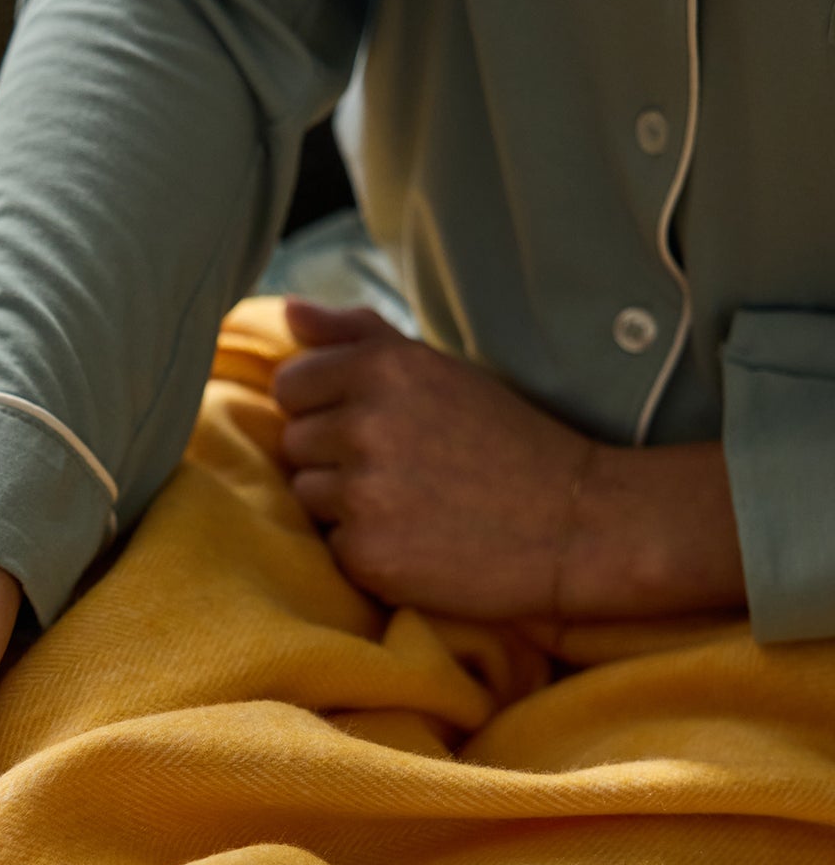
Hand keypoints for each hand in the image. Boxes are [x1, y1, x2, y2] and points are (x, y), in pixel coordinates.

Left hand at [272, 300, 746, 623]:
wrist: (576, 522)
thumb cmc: (507, 439)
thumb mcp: (441, 369)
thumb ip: (359, 334)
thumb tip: (287, 311)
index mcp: (381, 368)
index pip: (291, 385)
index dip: (325, 409)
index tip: (374, 427)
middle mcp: (365, 424)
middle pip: (293, 443)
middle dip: (333, 457)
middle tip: (403, 469)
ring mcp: (364, 493)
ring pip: (306, 496)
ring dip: (344, 505)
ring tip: (410, 503)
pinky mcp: (368, 553)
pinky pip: (332, 547)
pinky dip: (365, 549)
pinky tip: (417, 539)